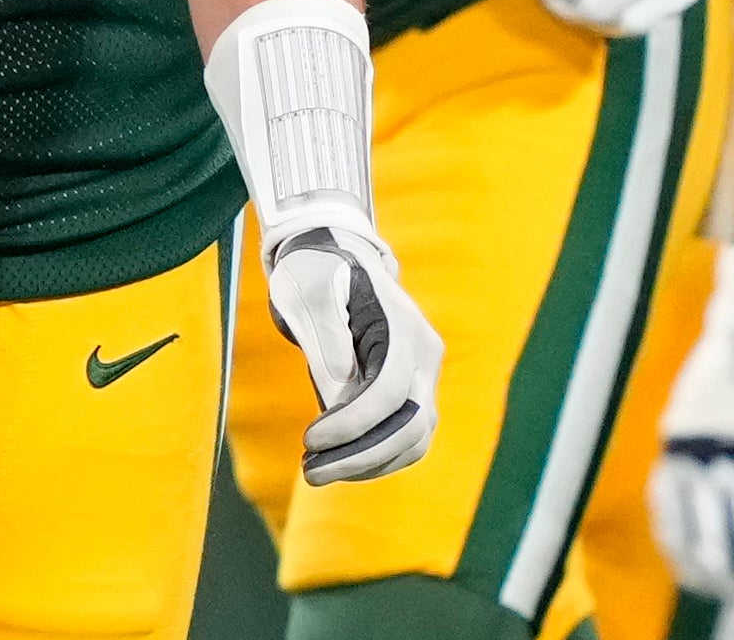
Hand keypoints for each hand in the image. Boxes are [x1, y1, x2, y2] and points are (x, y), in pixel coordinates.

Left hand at [264, 211, 442, 482]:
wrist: (335, 261)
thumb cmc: (317, 272)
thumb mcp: (309, 288)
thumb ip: (326, 332)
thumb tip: (340, 385)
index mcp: (402, 327)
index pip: (390, 391)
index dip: (353, 424)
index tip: (309, 440)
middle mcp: (424, 356)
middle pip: (411, 425)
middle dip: (361, 456)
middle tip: (310, 471)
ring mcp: (423, 377)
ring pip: (414, 441)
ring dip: (367, 464)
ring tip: (317, 470)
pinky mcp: (412, 395)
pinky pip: (406, 439)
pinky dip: (375, 458)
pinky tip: (337, 461)